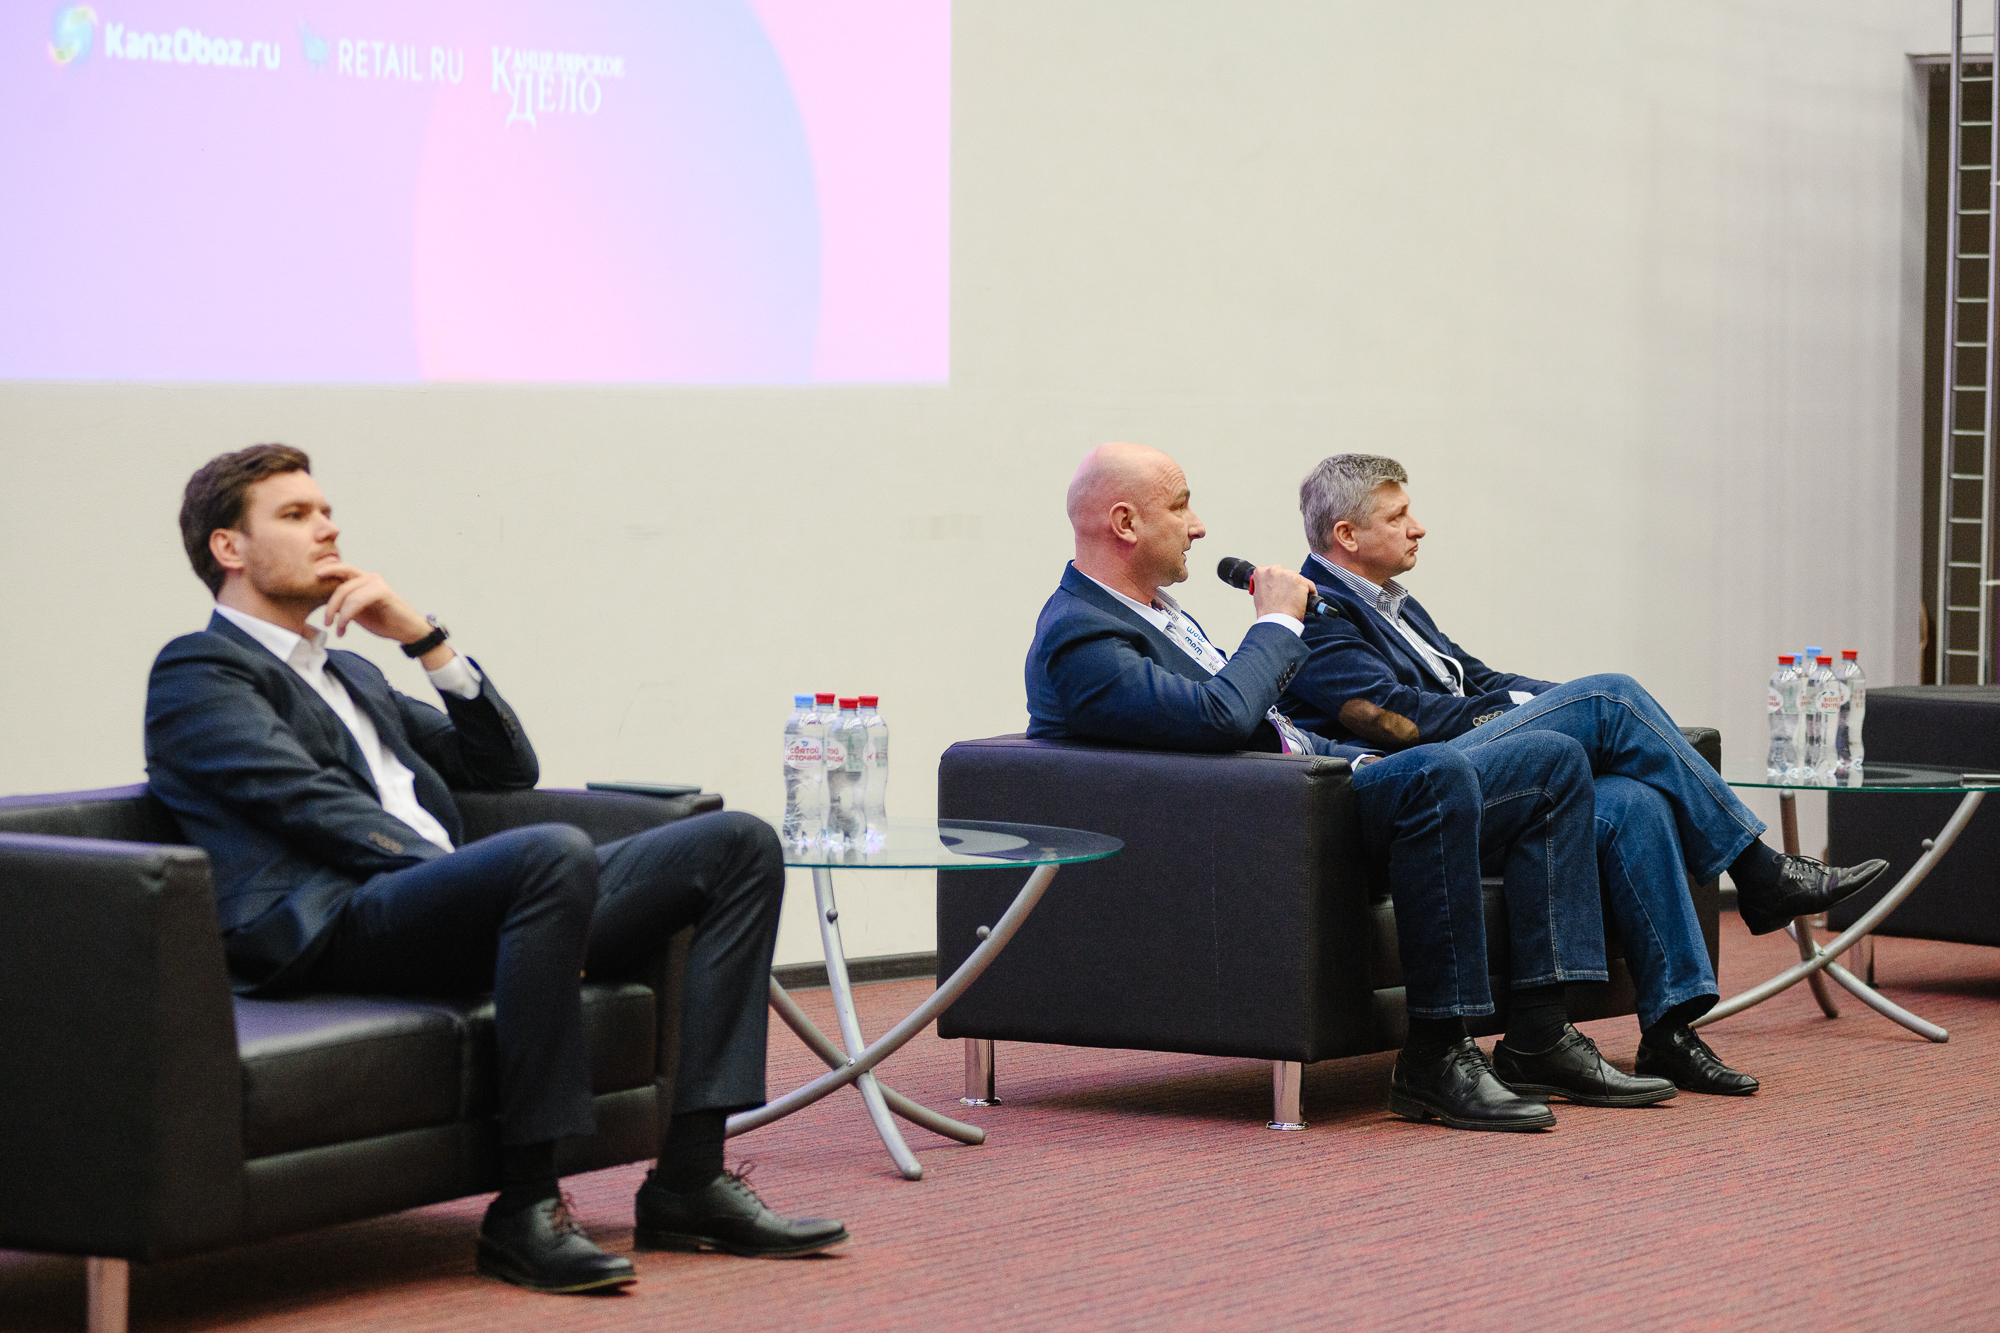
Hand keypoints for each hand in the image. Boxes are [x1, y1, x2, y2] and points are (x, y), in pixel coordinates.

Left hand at [317, 564, 431, 644]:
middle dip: (330, 604)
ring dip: (338, 613)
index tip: (315, 576)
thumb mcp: (359, 611)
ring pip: (347, 593)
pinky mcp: (382, 592)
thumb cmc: (385, 621)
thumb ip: (345, 603)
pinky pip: (356, 601)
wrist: (407, 631)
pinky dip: (347, 615)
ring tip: (337, 629)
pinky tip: (344, 628)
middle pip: (341, 584)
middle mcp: (370, 578)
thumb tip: (325, 602)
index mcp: (364, 580)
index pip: (342, 571)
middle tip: (327, 622)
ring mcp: (377, 583)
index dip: (329, 570)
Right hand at [1248, 564, 1311, 620]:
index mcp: (1261, 572)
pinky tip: (1304, 601)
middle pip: (1286, 573)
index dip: (1277, 581)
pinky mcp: (1300, 581)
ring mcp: (1287, 574)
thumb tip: (1271, 586)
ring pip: (1297, 579)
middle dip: (1288, 583)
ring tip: (1294, 601)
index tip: (1279, 587)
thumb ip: (1264, 585)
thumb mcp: (1258, 595)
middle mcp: (1273, 570)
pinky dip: (1309, 593)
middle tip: (1288, 595)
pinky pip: (1309, 585)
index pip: (1272, 571)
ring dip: (1298, 588)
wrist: (1276, 621)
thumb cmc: (1268, 613)